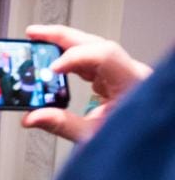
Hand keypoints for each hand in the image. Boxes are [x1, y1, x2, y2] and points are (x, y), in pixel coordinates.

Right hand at [21, 25, 152, 141]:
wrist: (146, 144)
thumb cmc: (130, 140)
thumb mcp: (93, 136)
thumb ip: (62, 124)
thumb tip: (32, 117)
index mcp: (131, 83)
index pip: (103, 55)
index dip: (74, 57)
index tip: (51, 69)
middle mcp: (130, 72)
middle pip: (95, 43)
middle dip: (62, 37)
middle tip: (34, 34)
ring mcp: (124, 72)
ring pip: (92, 48)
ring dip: (64, 44)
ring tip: (38, 41)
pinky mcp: (115, 77)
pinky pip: (91, 60)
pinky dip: (70, 57)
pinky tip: (54, 59)